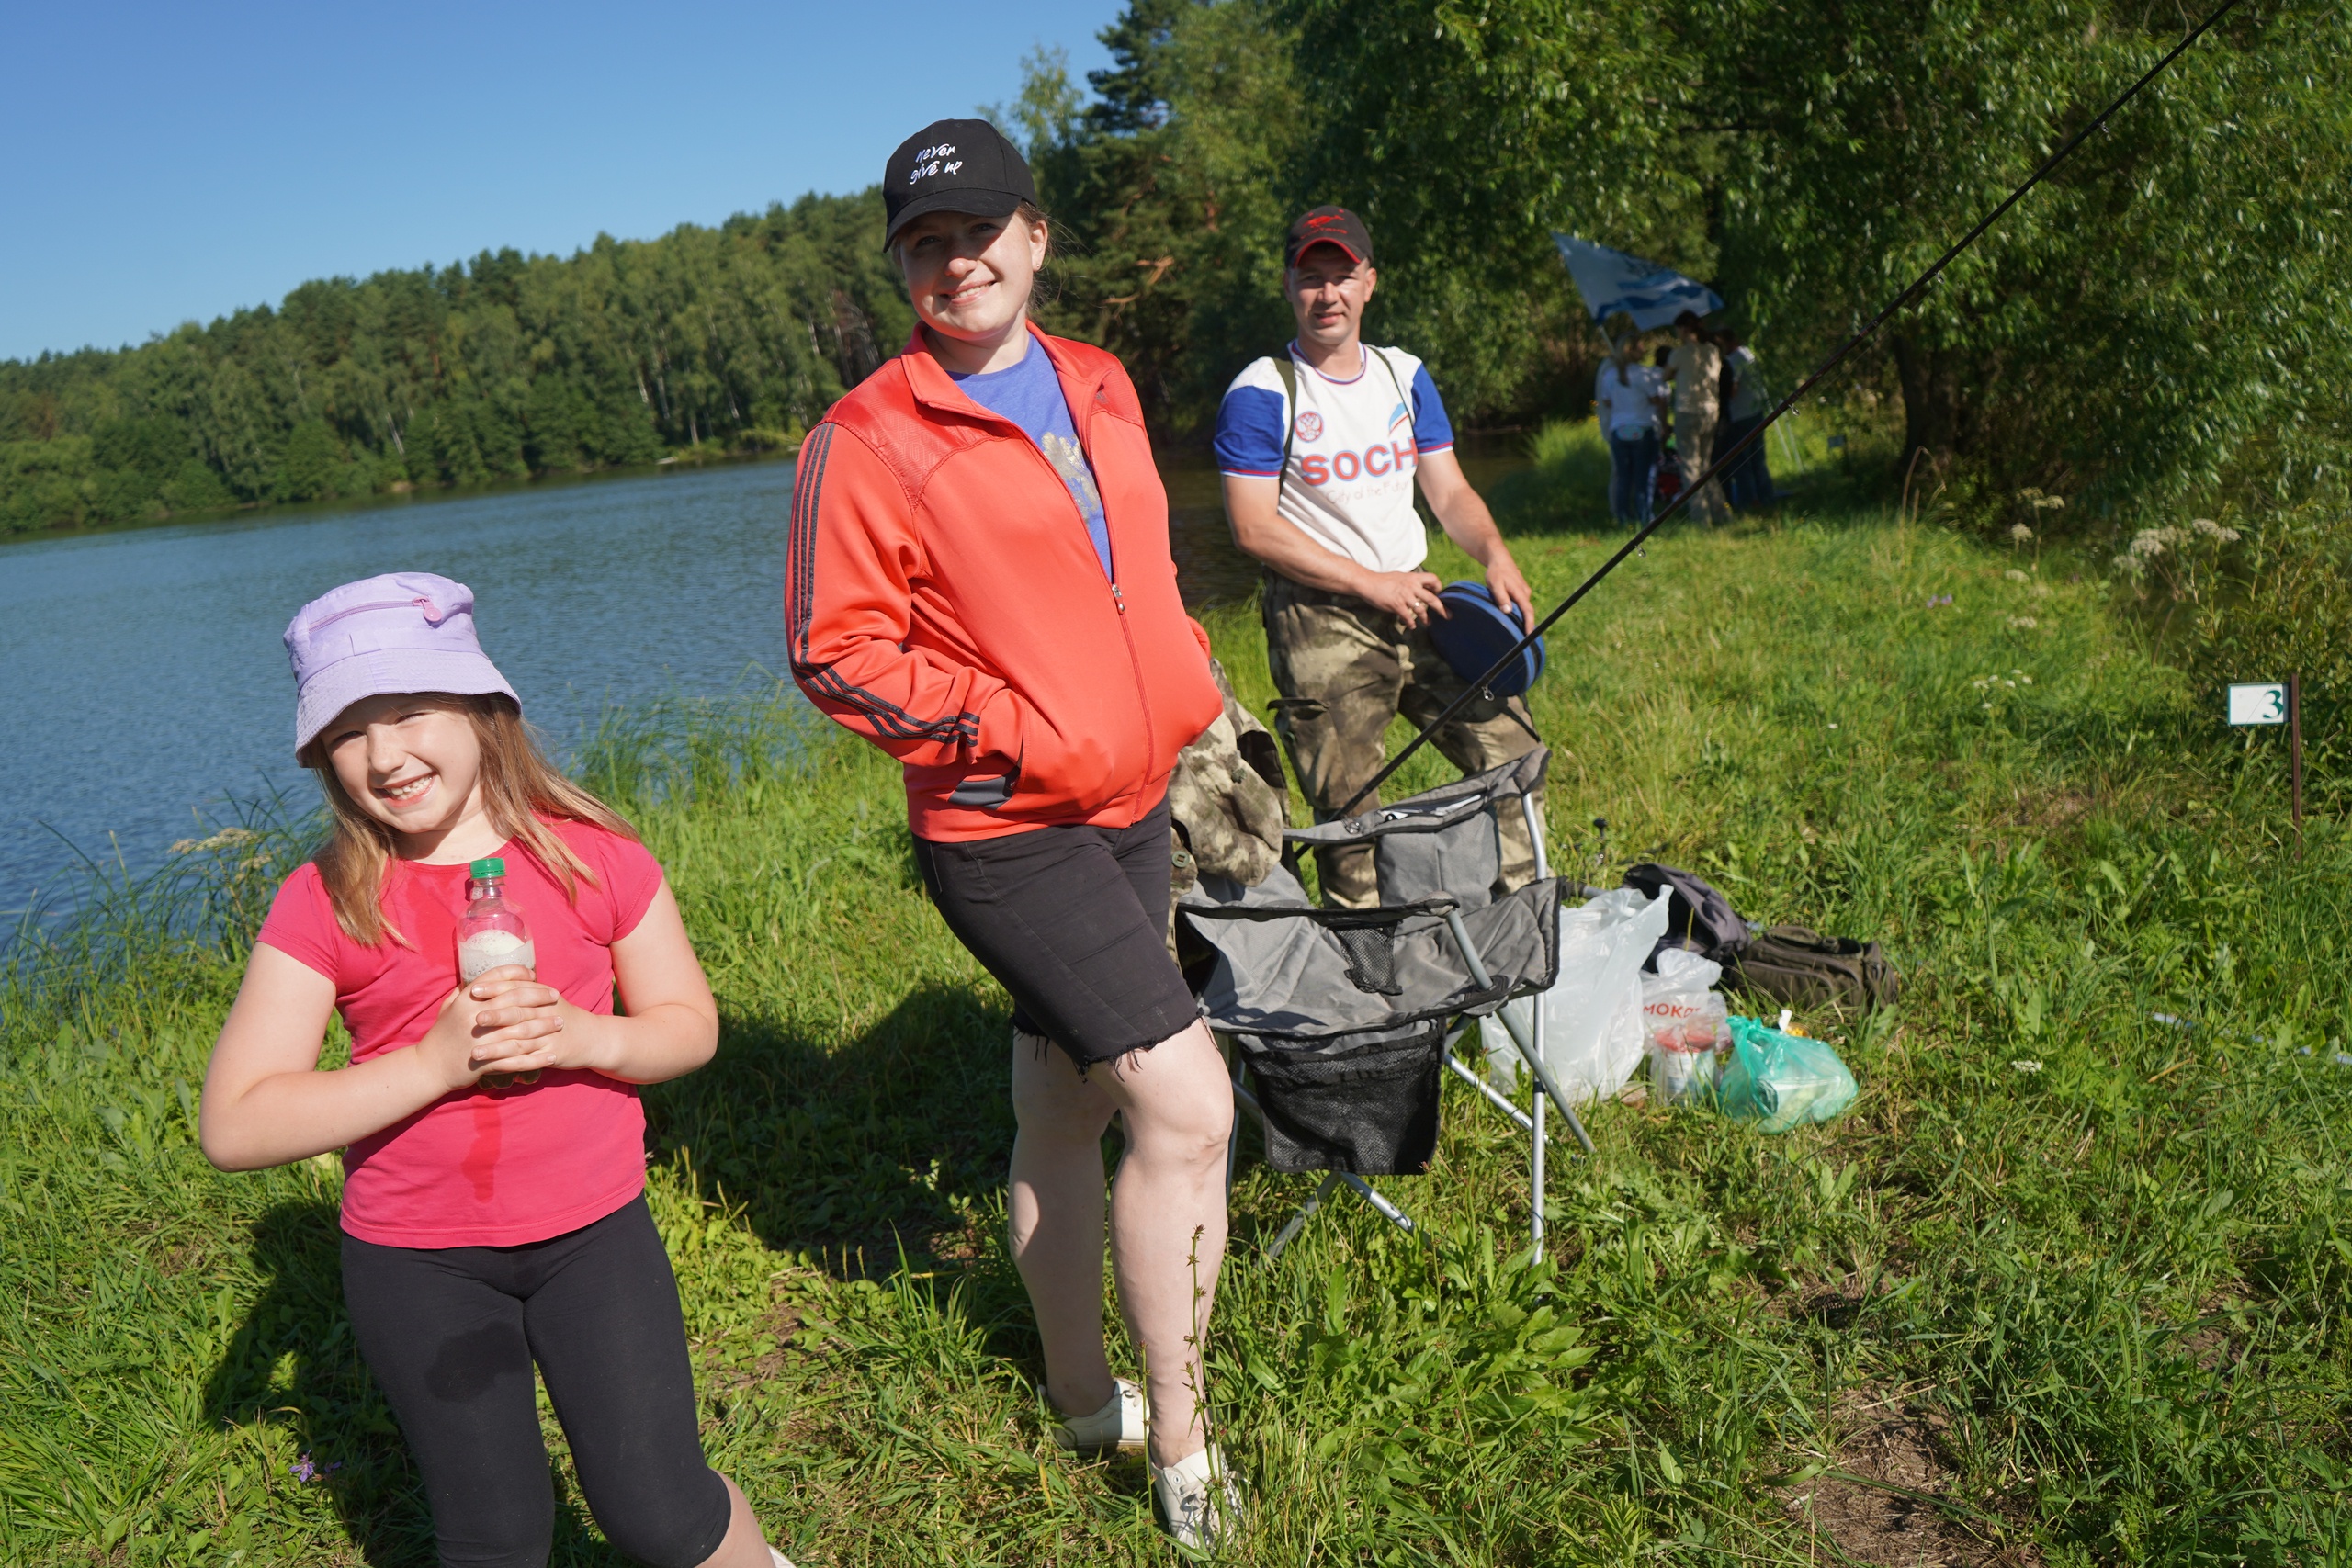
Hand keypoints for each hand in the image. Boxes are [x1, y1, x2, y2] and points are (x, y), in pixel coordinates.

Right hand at [417, 966, 566, 1091]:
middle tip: (557, 996)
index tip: (535, 976)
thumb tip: (479, 978)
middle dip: (539, 997)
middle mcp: (475, 1017)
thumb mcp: (448, 1008)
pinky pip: (516, 1060)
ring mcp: (481, 1040)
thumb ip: (464, 992)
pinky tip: (551, 1056)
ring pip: (520, 1030)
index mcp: (466, 1001)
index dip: (518, 974)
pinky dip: (536, 1059)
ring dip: (544, 1026)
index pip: (497, 979)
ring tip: (561, 1023)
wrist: (428, 1067)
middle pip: (515, 1001)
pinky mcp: (486, 1062)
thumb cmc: (441, 1035)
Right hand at [1355, 569, 1448, 629]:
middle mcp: (1411, 587)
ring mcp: (1405, 597)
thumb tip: (1420, 587)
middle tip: (1448, 616)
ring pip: (1421, 610)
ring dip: (1426, 619)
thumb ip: (1411, 581)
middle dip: (1442, 609)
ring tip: (1428, 623)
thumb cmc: (1383, 580)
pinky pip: (1408, 617)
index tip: (1438, 594)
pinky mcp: (1397, 605)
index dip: (1438, 587)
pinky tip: (1411, 625)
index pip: (1433, 579)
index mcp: (1413, 578)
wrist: (1368, 583)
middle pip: (1432, 599)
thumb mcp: (1401, 576)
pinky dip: (1411, 623)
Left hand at [1483, 552, 1535, 631]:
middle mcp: (1525, 593)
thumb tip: (1508, 611)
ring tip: (1517, 631)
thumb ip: (1501, 598)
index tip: (1529, 636)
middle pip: (1527, 612)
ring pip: (1524, 608)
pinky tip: (1512, 617)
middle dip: (1526, 624)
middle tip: (1523, 639)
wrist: (1499, 559)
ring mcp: (1524, 592)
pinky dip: (1518, 611)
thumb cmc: (1496, 572)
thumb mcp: (1495, 585)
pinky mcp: (1521, 591)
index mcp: (1520, 592)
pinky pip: (1521, 604)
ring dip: (1521, 618)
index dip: (1529, 624)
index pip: (1528, 611)